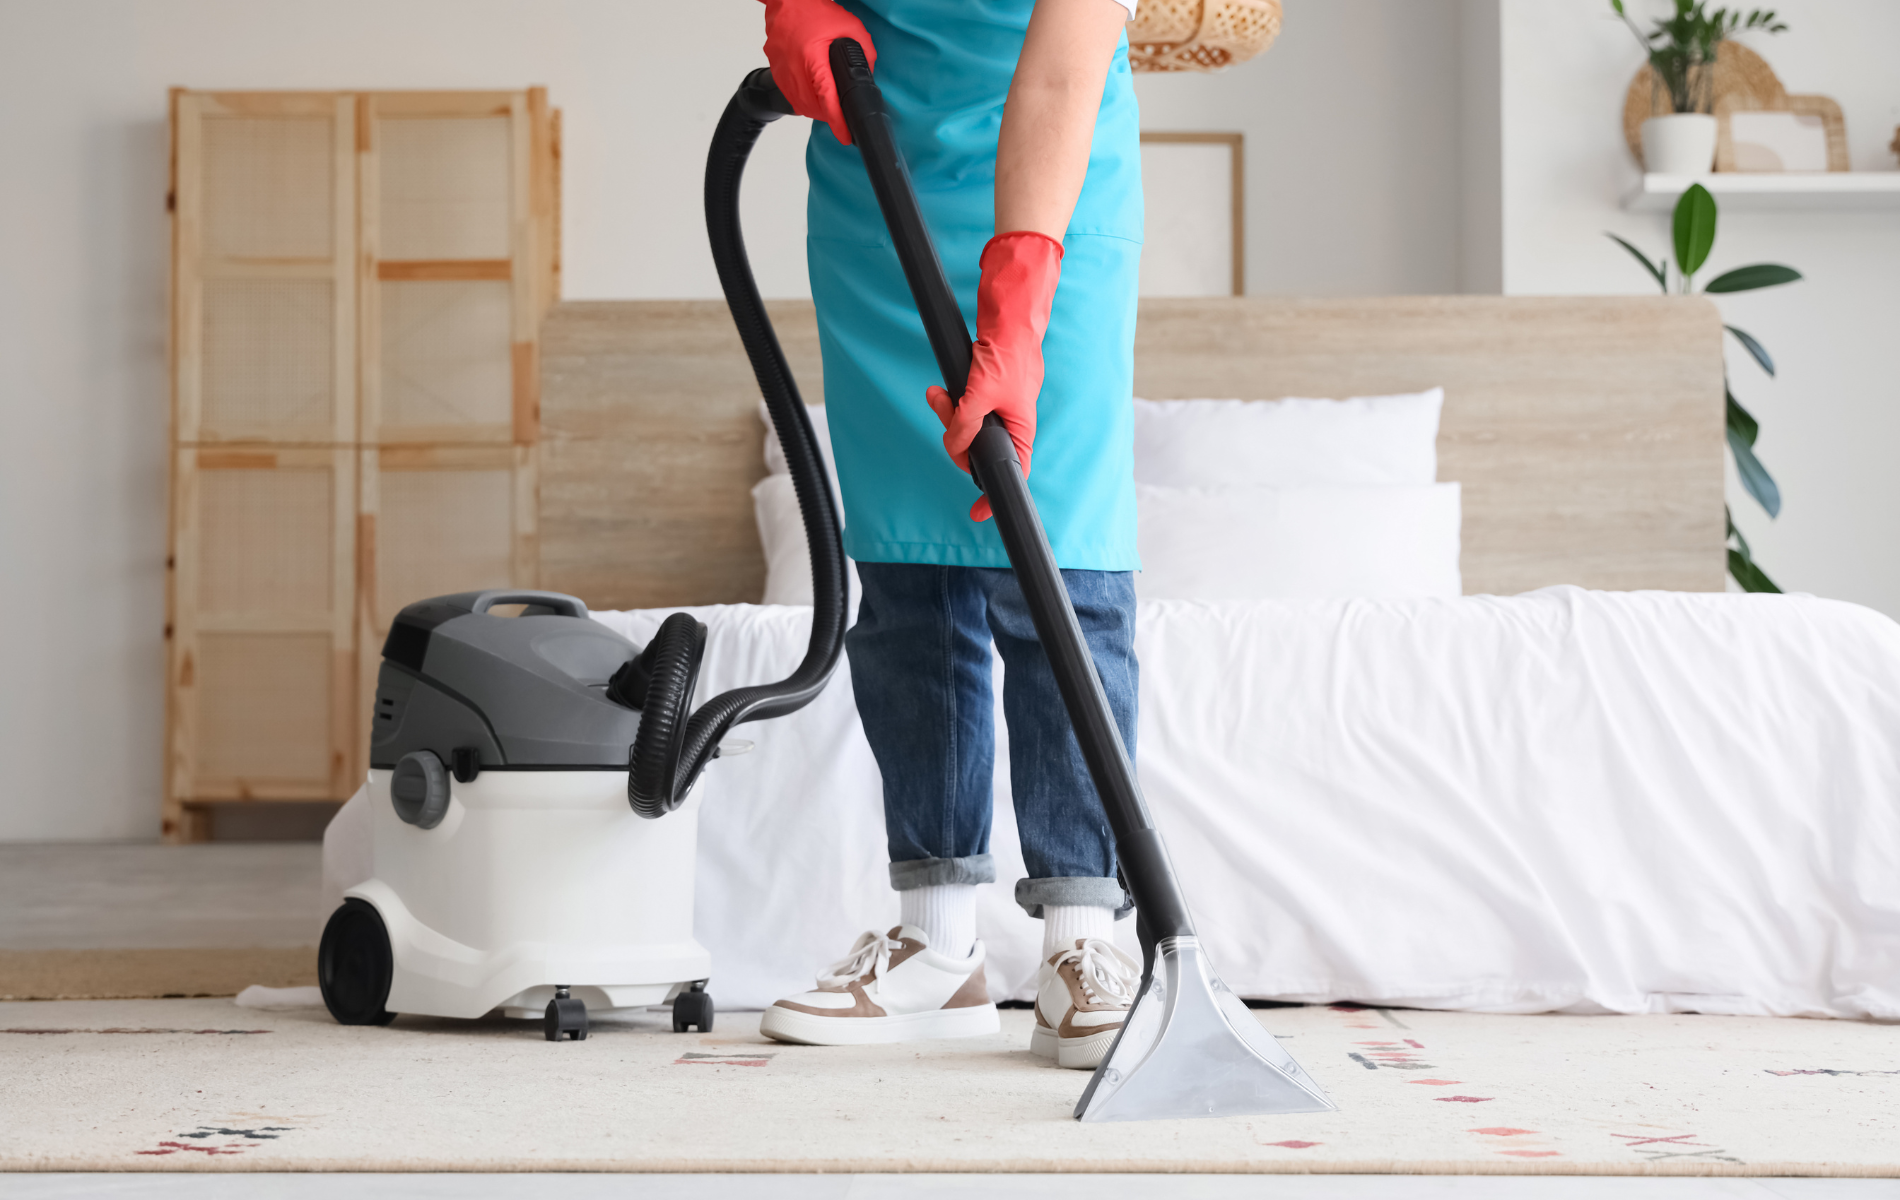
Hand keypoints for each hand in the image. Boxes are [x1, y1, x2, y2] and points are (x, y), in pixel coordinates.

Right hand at [760, 0, 877, 145]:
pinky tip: (815, 90)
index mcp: (813, 58)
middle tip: (842, 113)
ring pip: (802, 106)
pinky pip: (792, 97)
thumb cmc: (814, 11)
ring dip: (817, 109)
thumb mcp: (850, 28)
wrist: (787, 2)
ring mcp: (782, 73)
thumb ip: (864, 53)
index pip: (827, 99)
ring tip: (829, 101)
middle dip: (830, 114)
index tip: (845, 136)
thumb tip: (868, 75)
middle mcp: (794, 69)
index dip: (837, 122)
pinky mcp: (776, 74)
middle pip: (814, 108)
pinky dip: (805, 99)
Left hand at [926, 231, 1063, 521]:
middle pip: (975, 450)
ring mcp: (995, 411)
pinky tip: (939, 391)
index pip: (1010, 474)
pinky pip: (960, 409)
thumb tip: (953, 445)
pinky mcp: (982, 396)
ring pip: (963, 428)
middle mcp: (1009, 426)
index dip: (992, 495)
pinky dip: (948, 402)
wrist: (1008, 321)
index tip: (977, 513)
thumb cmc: (1008, 357)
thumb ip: (964, 424)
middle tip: (944, 410)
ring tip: (937, 394)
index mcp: (1020, 432)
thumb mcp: (980, 395)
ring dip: (946, 413)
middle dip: (953, 436)